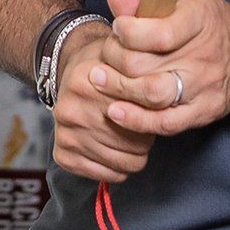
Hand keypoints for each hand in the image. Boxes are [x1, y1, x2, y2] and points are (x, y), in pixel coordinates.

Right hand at [50, 23, 156, 184]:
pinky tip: (114, 148)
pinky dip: (115, 167)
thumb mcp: (124, 53)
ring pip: (124, 164)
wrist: (69, 67)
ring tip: (130, 134)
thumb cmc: (107, 63)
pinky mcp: (62, 153)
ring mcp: (65, 133)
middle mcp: (71, 109)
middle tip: (140, 121)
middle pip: (136, 146)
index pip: (141, 118)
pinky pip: (105, 176)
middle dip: (145, 136)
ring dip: (132, 152)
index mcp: (87, 82)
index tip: (152, 106)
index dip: (153, 114)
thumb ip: (143, 67)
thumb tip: (167, 89)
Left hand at [88, 0, 229, 134]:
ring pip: (154, 96)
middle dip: (115, 59)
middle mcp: (205, 56)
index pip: (158, 34)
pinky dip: (137, 120)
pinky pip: (166, 124)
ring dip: (119, 89)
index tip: (117, 27)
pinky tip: (116, 111)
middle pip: (147, 65)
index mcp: (201, 20)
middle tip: (104, 53)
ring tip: (100, 80)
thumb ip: (145, 0)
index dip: (127, 32)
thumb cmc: (209, 21)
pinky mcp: (205, 112)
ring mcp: (205, 87)